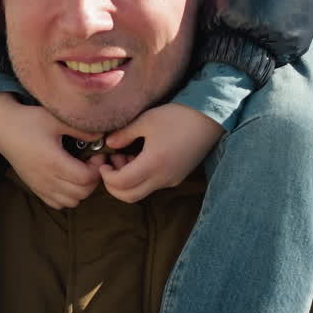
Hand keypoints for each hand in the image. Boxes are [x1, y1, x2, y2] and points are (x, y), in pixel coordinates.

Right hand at [0, 95, 102, 208]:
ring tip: (82, 171)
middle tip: (93, 162)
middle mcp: (46, 178)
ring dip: (82, 190)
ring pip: (71, 202)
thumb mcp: (55, 119)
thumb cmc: (29, 121)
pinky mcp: (35, 188)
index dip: (97, 168)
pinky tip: (69, 179)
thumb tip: (100, 137)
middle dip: (94, 179)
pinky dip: (68, 196)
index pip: (85, 178)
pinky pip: (58, 204)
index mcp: (53, 161)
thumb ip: (80, 129)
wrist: (3, 129)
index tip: (97, 154)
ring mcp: (40, 186)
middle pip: (81, 193)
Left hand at [99, 103, 223, 202]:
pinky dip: (140, 178)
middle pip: (129, 196)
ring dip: (127, 182)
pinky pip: (153, 185)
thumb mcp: (146, 121)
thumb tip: (109, 143)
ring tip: (125, 157)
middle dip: (113, 185)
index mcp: (153, 164)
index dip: (107, 176)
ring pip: (141, 192)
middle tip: (110, 165)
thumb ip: (125, 134)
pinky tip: (140, 158)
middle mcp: (162, 178)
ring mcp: (171, 180)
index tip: (103, 162)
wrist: (209, 119)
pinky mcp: (177, 177)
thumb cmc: (177, 116)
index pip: (121, 184)